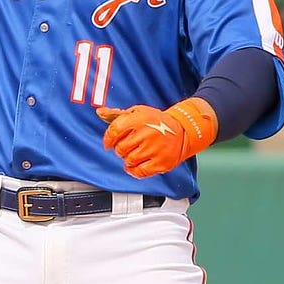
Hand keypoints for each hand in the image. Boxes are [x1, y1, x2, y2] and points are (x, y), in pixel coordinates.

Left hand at [97, 98, 217, 177]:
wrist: (182, 130)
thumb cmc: (157, 121)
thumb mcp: (138, 112)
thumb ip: (118, 114)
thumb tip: (100, 113)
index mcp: (140, 119)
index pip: (115, 131)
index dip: (108, 139)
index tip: (108, 143)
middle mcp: (147, 134)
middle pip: (120, 148)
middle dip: (119, 149)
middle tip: (125, 147)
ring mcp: (154, 149)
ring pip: (129, 160)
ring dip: (127, 159)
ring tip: (134, 153)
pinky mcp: (161, 163)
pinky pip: (140, 172)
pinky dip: (133, 170)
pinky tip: (135, 165)